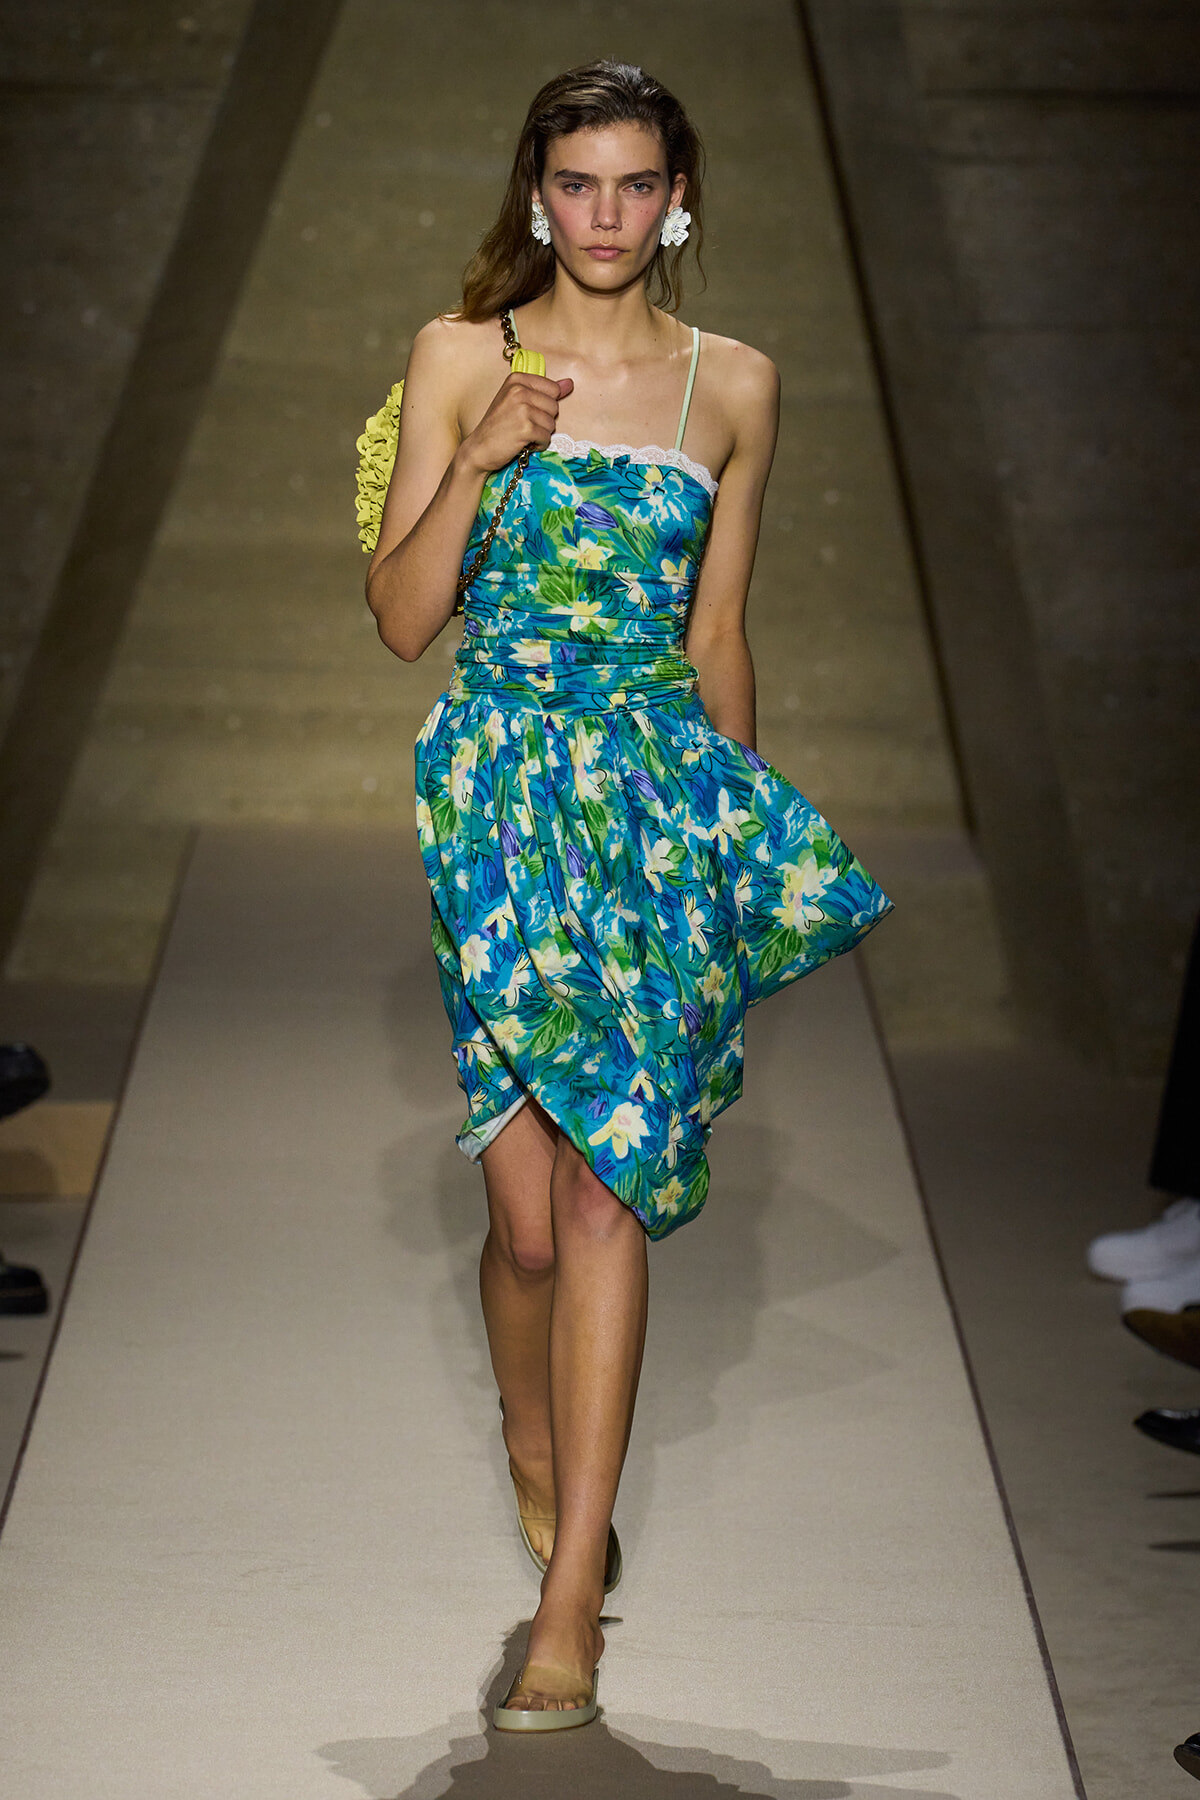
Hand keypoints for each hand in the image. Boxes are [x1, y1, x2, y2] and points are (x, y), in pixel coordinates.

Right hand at [459, 372, 573, 474]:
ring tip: (523, 435)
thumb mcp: (517, 402)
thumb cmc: (499, 426)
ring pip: (552, 423)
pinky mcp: (525, 428)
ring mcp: (522, 409)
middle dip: (544, 420)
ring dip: (541, 434)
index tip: (528, 411)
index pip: (553, 389)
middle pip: (554, 406)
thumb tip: (569, 383)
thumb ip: (544, 391)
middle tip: (523, 425)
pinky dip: (538, 445)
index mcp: (517, 379)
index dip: (545, 405)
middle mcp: (519, 390)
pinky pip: (546, 438)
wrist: (479, 448)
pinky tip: (524, 444)